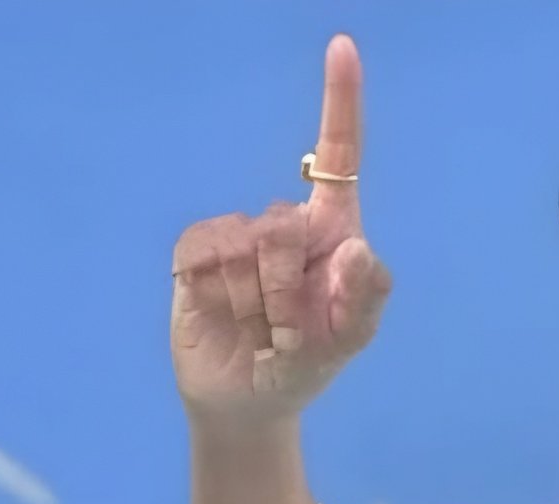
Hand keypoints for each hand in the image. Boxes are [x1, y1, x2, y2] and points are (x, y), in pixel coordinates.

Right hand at [170, 35, 390, 425]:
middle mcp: (285, 224)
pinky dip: (216, 294)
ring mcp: (237, 236)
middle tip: (288, 329)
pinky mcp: (194, 253)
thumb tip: (358, 248)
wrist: (244, 402)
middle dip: (286, 290)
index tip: (343, 46)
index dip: (340, 103)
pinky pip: (204, 255)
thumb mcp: (346, 343)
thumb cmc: (304, 368)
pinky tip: (223, 315)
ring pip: (243, 245)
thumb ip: (364, 301)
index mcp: (333, 232)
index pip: (338, 158)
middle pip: (285, 224)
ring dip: (254, 302)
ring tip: (258, 328)